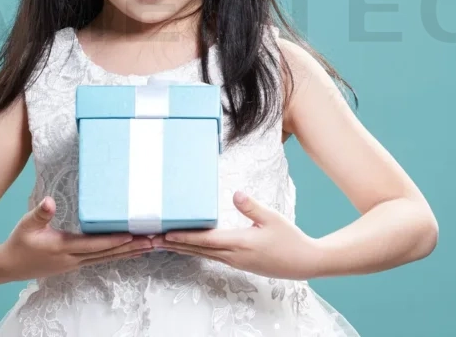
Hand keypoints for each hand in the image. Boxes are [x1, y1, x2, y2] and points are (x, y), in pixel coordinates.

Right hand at [0, 196, 154, 281]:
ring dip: (129, 252)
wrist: (8, 266)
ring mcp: (75, 263)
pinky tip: (131, 251)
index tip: (133, 235)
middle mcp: (73, 259)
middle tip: (154, 241)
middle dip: (131, 247)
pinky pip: (102, 259)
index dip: (114, 240)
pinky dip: (118, 255)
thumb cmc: (18, 243)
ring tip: (150, 246)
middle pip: (107, 254)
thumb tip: (48, 202)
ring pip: (108, 258)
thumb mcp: (25, 225)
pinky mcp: (75, 264)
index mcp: (63, 248)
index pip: (93, 245)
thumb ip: (39, 214)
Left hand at [158, 191, 321, 279]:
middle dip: (175, 244)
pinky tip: (190, 247)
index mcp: (240, 243)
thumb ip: (252, 206)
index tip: (166, 234)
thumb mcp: (272, 218)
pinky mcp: (239, 263)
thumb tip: (236, 193)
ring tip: (164, 243)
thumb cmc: (289, 239)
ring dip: (183, 249)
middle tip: (153, 240)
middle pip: (198, 250)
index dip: (185, 237)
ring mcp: (235, 261)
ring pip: (203, 254)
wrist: (303, 262)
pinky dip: (197, 251)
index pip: (206, 240)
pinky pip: (212, 256)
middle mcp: (233, 255)